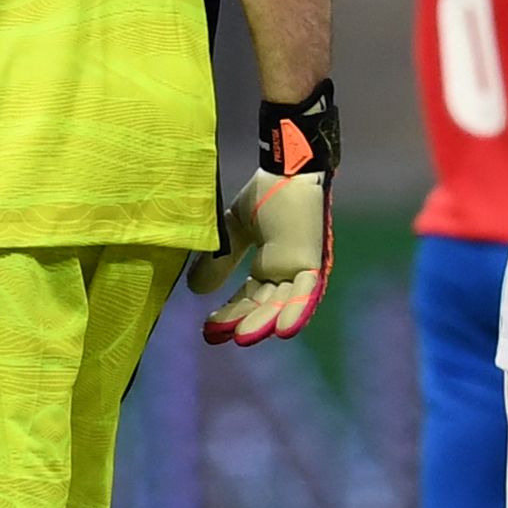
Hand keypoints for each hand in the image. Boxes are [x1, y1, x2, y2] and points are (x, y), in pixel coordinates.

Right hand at [187, 160, 332, 344]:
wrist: (285, 170)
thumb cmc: (264, 193)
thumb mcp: (233, 232)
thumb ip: (217, 260)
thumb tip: (194, 291)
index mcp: (268, 266)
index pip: (247, 298)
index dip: (229, 314)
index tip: (209, 331)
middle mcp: (284, 273)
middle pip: (262, 305)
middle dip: (242, 321)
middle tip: (217, 336)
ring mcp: (299, 269)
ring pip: (281, 303)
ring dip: (264, 321)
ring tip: (243, 337)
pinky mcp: (313, 262)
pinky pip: (307, 292)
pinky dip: (297, 311)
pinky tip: (282, 331)